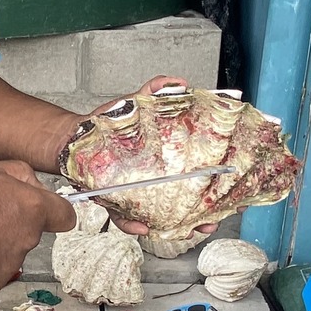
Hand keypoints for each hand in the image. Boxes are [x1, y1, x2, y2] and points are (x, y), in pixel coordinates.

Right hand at [0, 160, 76, 299]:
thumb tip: (32, 187)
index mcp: (32, 209)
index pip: (65, 217)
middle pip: (29, 235)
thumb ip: (20, 176)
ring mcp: (8, 267)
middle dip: (11, 227)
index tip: (44, 214)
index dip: (55, 214)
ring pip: (7, 256)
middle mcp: (27, 241)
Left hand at [78, 77, 217, 240]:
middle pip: (185, 205)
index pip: (198, 181)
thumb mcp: (136, 102)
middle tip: (211, 221)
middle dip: (201, 217)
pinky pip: (125, 218)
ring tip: (186, 228)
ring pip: (160, 218)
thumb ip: (157, 90)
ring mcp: (136, 194)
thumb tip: (179, 82)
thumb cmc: (110, 124)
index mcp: (167, 164)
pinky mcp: (114, 201)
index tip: (234, 199)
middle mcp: (155, 182)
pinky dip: (132, 224)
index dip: (217, 192)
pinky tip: (141, 225)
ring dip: (175, 227)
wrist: (77, 135)